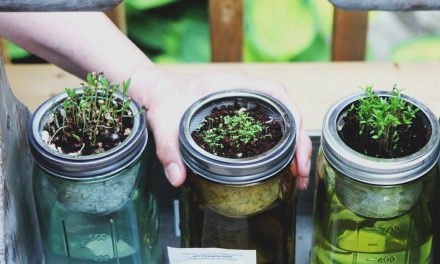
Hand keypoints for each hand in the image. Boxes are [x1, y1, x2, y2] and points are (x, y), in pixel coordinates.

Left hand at [129, 68, 311, 189]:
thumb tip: (178, 179)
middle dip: (299, 141)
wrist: (154, 91)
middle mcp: (240, 90)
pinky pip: (268, 124)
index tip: (298, 148)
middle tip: (300, 173)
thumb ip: (169, 151)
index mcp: (228, 86)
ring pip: (279, 118)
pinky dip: (279, 143)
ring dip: (292, 144)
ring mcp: (242, 101)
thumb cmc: (161, 101)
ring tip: (296, 174)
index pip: (274, 93)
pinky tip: (279, 164)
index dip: (293, 118)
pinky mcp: (239, 113)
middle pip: (284, 110)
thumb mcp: (163, 125)